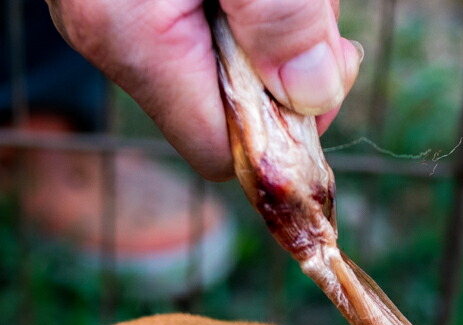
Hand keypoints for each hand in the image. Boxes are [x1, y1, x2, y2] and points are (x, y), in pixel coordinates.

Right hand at [44, 0, 362, 180]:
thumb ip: (280, 19)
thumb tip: (313, 95)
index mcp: (133, 40)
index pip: (221, 151)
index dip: (283, 134)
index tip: (326, 73)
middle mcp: (115, 37)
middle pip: (228, 107)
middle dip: (285, 65)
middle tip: (312, 4)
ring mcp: (118, 11)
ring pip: (226, 63)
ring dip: (274, 25)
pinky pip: (208, 24)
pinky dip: (249, 5)